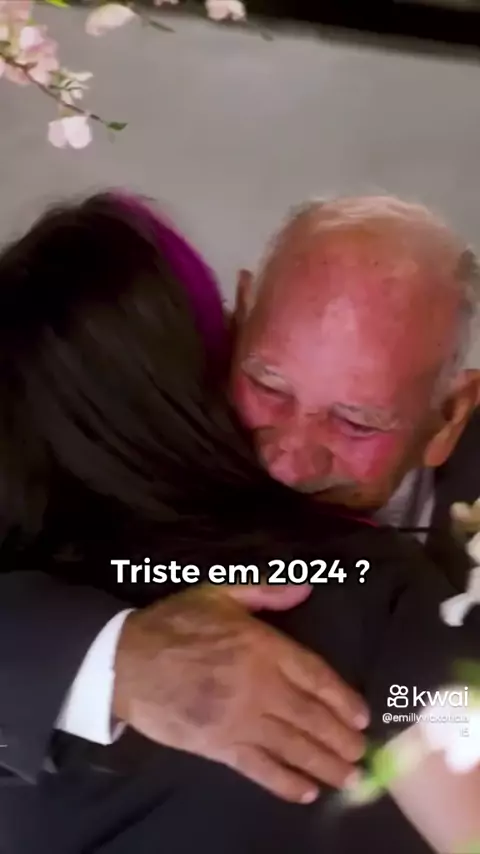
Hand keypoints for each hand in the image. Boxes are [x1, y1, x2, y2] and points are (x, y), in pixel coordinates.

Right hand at [113, 582, 368, 802]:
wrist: (127, 661)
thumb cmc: (176, 624)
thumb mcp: (220, 592)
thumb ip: (265, 591)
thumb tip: (306, 588)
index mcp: (263, 646)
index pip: (315, 675)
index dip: (342, 698)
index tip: (362, 717)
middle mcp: (259, 686)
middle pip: (310, 716)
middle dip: (339, 739)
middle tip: (361, 756)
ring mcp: (240, 720)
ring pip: (292, 746)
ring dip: (324, 764)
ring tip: (348, 777)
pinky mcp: (218, 746)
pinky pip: (259, 768)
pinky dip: (285, 782)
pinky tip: (307, 792)